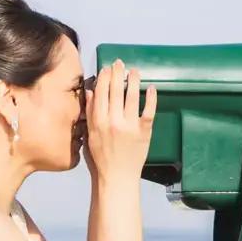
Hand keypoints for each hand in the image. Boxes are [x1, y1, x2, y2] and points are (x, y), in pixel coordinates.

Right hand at [84, 59, 156, 183]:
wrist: (117, 177)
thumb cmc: (102, 158)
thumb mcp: (90, 134)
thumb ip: (90, 113)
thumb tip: (91, 92)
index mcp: (98, 121)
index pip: (101, 93)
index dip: (104, 78)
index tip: (107, 68)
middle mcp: (113, 121)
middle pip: (115, 91)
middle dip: (118, 74)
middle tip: (120, 63)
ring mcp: (129, 126)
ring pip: (131, 97)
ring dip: (133, 81)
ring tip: (134, 71)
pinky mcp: (144, 132)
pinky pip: (148, 111)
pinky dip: (150, 98)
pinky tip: (151, 88)